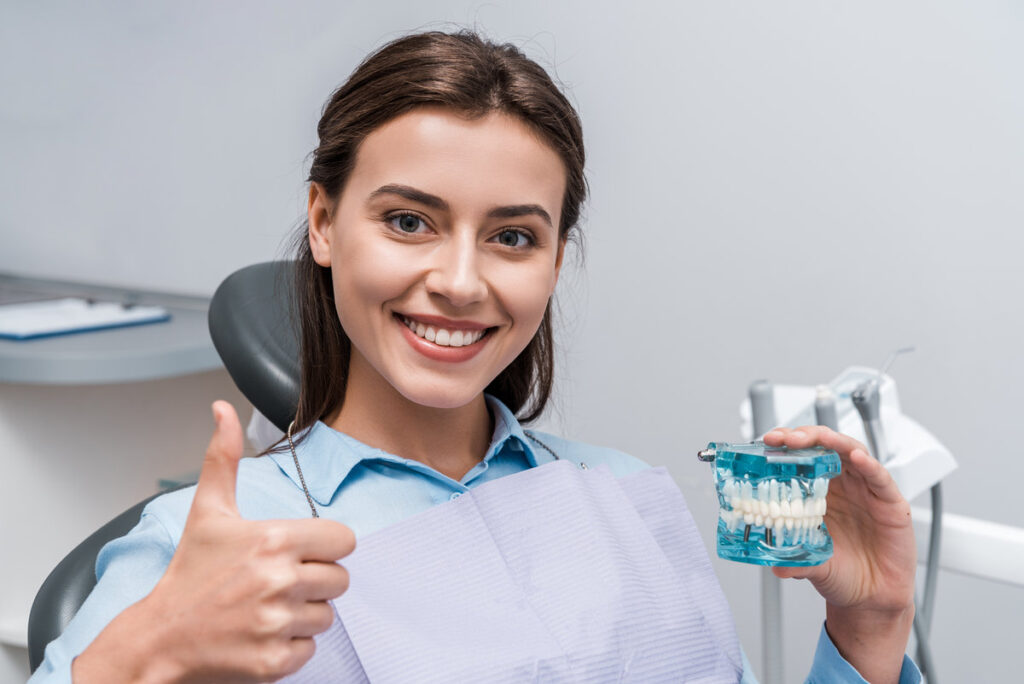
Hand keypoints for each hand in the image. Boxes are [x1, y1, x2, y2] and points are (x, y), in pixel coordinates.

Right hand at [74, 401, 355, 682]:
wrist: (159, 636)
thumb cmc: (188, 575)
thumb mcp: (208, 510)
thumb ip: (224, 457)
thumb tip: (223, 409)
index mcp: (274, 540)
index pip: (344, 540)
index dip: (325, 545)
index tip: (301, 551)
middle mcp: (280, 580)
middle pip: (340, 579)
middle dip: (315, 579)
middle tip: (279, 580)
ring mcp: (278, 622)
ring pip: (326, 614)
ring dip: (303, 612)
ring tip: (267, 606)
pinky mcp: (274, 659)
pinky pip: (310, 648)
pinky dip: (291, 644)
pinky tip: (262, 631)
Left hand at [763, 426, 914, 682]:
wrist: (871, 598)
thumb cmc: (841, 573)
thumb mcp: (812, 565)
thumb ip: (796, 561)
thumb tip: (774, 566)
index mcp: (818, 493)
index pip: (801, 458)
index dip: (785, 447)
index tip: (767, 442)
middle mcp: (842, 486)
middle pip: (825, 447)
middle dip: (805, 437)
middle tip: (787, 438)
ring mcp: (867, 491)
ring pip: (852, 453)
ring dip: (835, 441)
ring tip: (819, 437)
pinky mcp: (891, 503)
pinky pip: (880, 477)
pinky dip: (869, 464)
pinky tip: (857, 457)